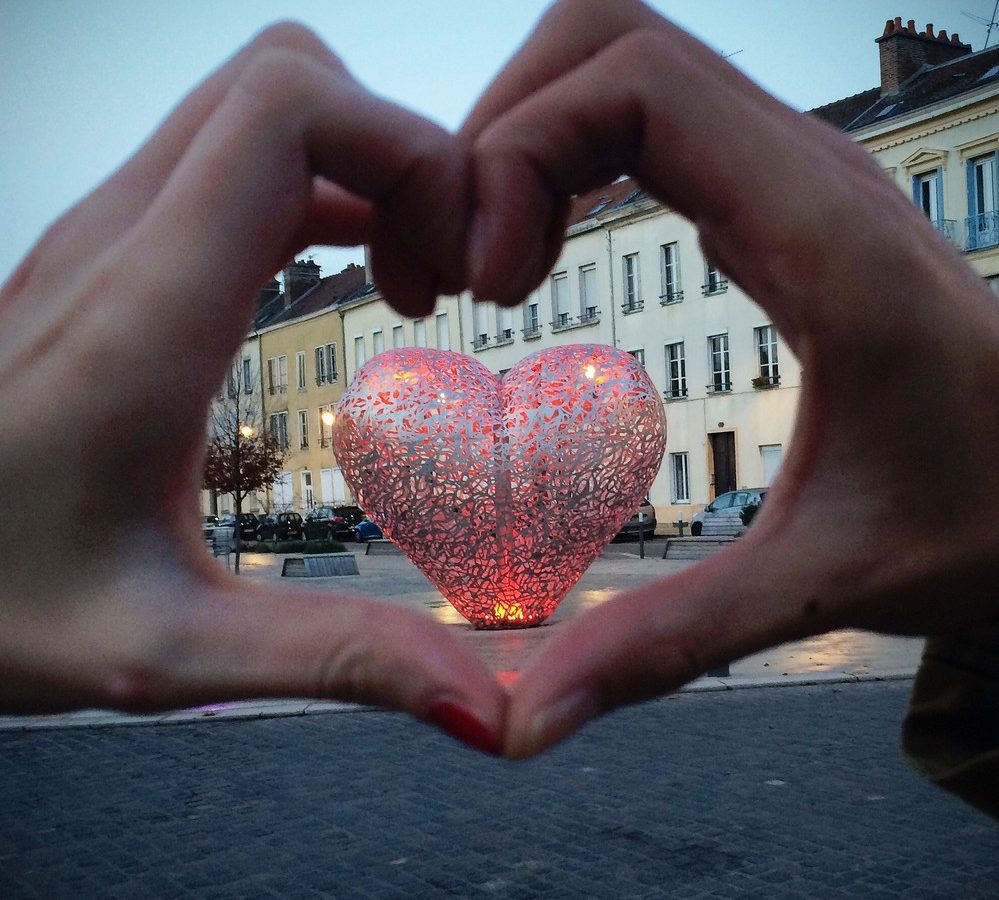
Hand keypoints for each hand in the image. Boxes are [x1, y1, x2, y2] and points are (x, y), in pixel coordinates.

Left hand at [0, 23, 503, 751]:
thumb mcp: (169, 655)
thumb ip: (336, 659)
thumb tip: (483, 703)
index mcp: (144, 321)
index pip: (291, 111)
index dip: (410, 151)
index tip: (457, 270)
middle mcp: (118, 246)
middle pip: (286, 77)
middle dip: (400, 153)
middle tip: (441, 278)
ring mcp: (102, 237)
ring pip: (259, 107)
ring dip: (361, 169)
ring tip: (408, 286)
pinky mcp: (104, 255)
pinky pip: (231, 163)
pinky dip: (318, 193)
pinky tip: (340, 287)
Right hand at [456, 0, 998, 756]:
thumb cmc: (988, 517)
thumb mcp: (824, 584)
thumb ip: (667, 643)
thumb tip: (524, 718)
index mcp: (819, 233)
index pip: (633, 82)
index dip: (517, 153)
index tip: (486, 289)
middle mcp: (800, 171)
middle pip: (603, 37)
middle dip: (496, 131)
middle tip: (462, 271)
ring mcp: (783, 174)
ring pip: (615, 64)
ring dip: (520, 142)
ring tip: (486, 270)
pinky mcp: (768, 201)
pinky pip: (638, 122)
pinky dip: (557, 165)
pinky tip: (535, 265)